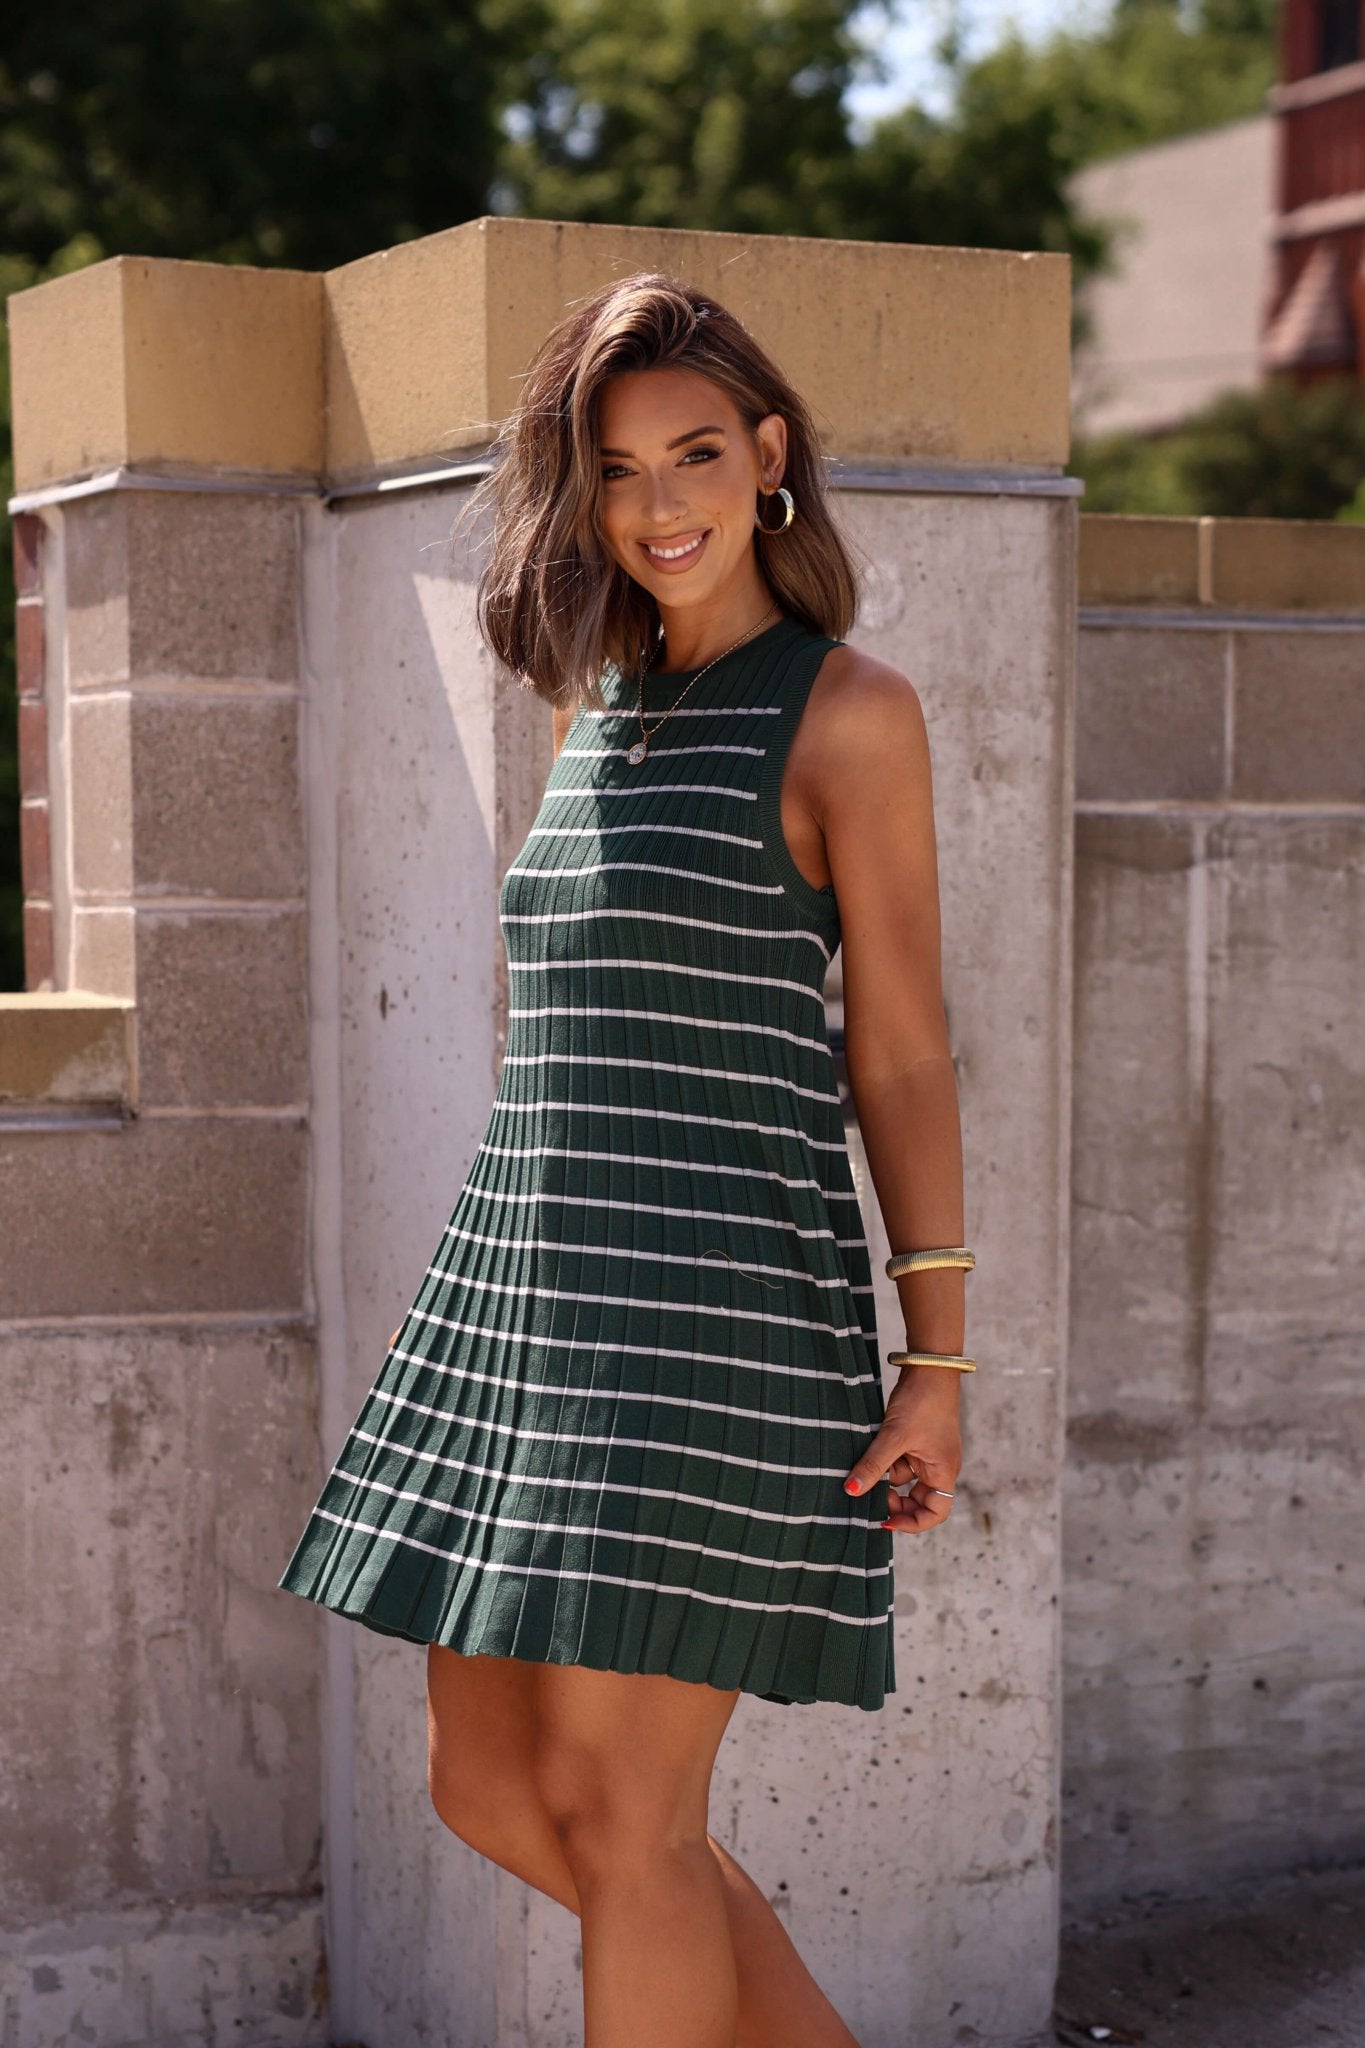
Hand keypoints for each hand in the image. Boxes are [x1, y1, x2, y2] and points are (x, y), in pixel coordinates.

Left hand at [843, 1370, 962, 1533]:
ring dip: (884, 1476)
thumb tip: (852, 1491)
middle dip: (893, 1500)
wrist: (928, 1366)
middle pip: (917, 1499)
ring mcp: (926, 1453)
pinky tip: (868, 1451)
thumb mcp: (894, 1436)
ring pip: (902, 1478)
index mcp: (944, 1471)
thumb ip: (874, 1465)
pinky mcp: (914, 1440)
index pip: (935, 1513)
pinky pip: (897, 1460)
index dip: (912, 1523)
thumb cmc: (922, 1402)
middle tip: (870, 1493)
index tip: (886, 1520)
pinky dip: (883, 1460)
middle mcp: (938, 1466)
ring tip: (866, 1464)